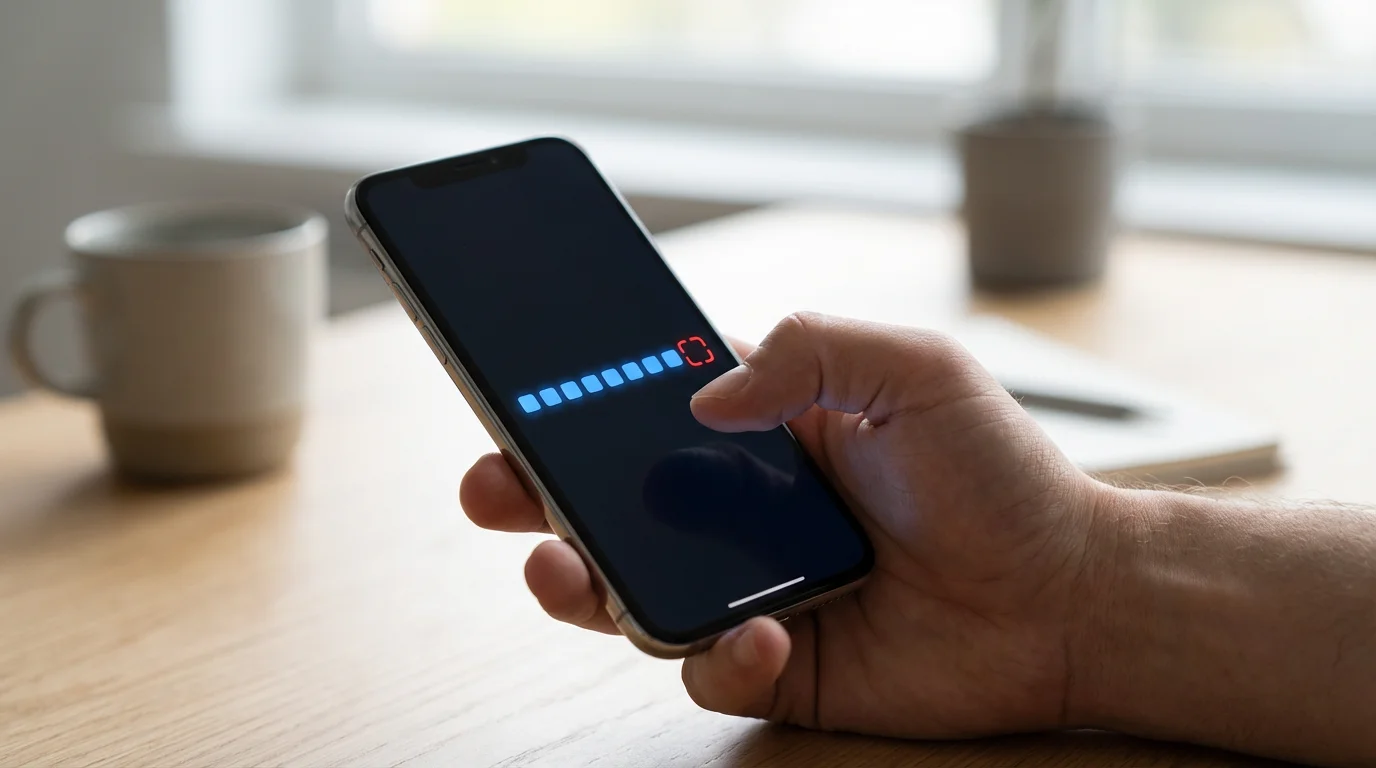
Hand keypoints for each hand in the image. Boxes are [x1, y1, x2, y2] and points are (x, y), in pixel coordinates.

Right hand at [460, 312, 1104, 737]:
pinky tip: (757, 633)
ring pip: (629, 593)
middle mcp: (739, 513)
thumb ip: (810, 350)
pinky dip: (715, 654)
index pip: (641, 412)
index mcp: (763, 433)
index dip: (573, 406)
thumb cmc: (1002, 477)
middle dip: (533, 498)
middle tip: (492, 488)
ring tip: (566, 568)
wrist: (1068, 598)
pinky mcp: (774, 664)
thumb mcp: (917, 371)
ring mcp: (748, 590)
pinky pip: (705, 667)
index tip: (516, 392)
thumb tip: (704, 398)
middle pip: (607, 505)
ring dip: (581, 583)